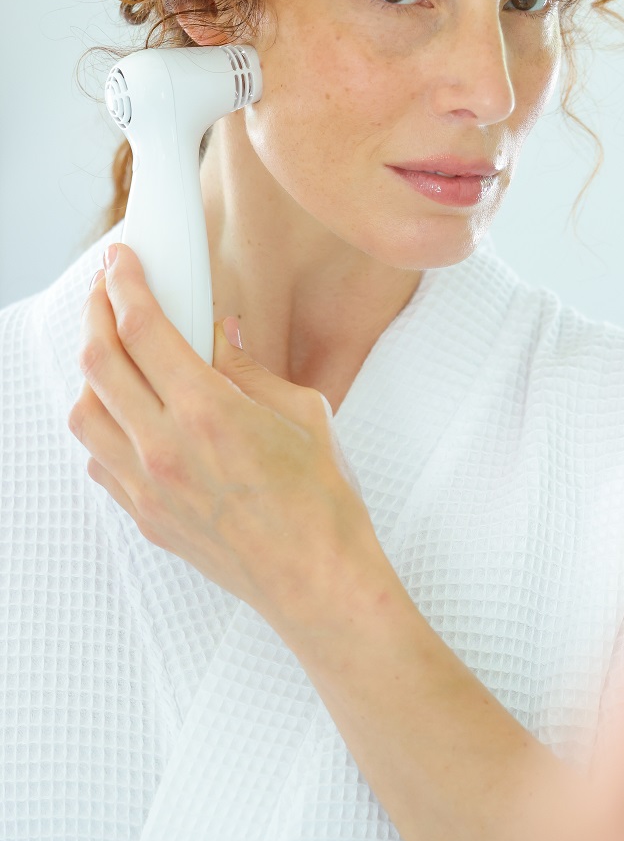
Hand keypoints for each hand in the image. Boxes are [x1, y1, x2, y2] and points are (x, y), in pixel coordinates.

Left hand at [67, 242, 384, 629]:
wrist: (318, 580)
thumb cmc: (321, 502)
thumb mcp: (302, 413)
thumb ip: (251, 367)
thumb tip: (223, 334)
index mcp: (207, 412)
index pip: (143, 328)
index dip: (125, 283)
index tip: (120, 260)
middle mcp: (165, 447)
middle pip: (99, 362)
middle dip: (97, 312)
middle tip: (108, 290)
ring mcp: (148, 487)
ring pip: (85, 413)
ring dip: (93, 373)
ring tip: (114, 352)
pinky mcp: (146, 516)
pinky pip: (99, 460)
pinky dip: (104, 427)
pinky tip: (129, 416)